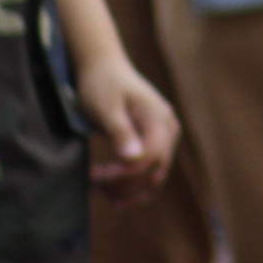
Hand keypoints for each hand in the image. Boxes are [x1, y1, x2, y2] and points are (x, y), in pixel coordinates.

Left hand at [77, 52, 179, 204]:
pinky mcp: (155, 139)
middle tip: (94, 188)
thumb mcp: (106, 108)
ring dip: (130, 190)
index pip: (150, 157)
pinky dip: (135, 185)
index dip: (124, 174)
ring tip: (102, 195)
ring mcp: (164, 134)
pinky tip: (115, 195)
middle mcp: (168, 127)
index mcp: (158, 118)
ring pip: (155, 174)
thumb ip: (121, 132)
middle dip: (125, 185)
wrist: (104, 67)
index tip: (95, 176)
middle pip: (155, 169)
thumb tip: (134, 159)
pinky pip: (151, 169)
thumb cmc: (102, 85)